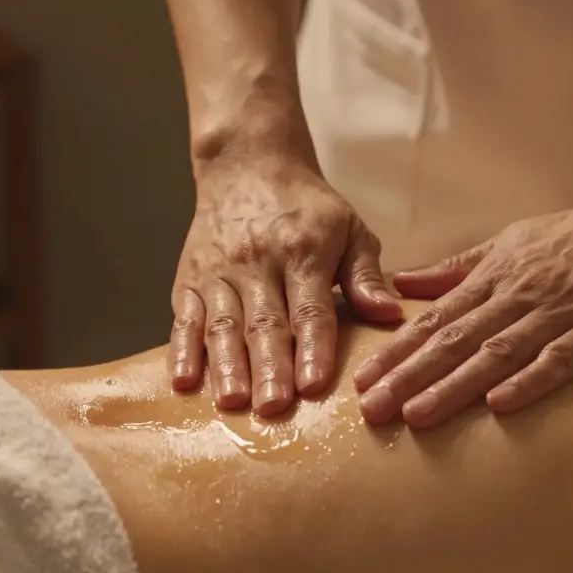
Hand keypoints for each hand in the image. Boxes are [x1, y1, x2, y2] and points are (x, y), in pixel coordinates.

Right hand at [169, 153, 401, 415]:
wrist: (246, 164)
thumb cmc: (306, 208)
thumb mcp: (348, 227)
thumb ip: (367, 274)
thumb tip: (390, 314)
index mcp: (303, 251)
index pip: (311, 308)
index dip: (313, 347)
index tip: (316, 384)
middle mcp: (258, 262)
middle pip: (264, 322)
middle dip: (269, 367)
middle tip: (274, 409)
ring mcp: (218, 272)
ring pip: (222, 324)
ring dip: (227, 366)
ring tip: (233, 403)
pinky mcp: (188, 278)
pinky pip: (183, 318)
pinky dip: (182, 350)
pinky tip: (183, 381)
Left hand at [352, 189, 572, 427]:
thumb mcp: (508, 244)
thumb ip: (457, 268)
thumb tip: (403, 283)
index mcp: (495, 278)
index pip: (436, 320)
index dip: (398, 352)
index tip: (363, 381)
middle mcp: (519, 296)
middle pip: (455, 341)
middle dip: (410, 376)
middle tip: (372, 410)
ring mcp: (560, 312)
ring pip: (498, 353)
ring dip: (454, 386)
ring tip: (416, 416)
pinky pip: (562, 357)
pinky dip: (531, 381)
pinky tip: (501, 406)